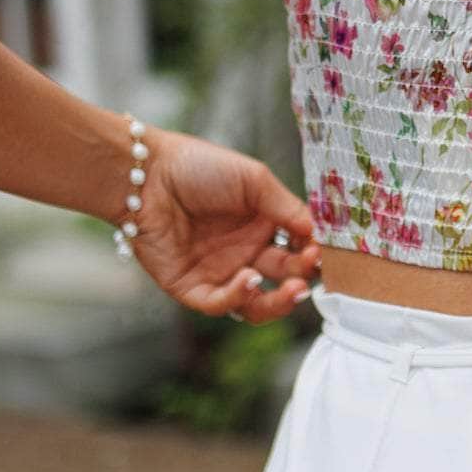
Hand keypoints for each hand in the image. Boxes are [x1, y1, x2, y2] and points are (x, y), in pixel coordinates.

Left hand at [125, 128, 321, 320]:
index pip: (298, 249)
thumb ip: (287, 208)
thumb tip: (318, 234)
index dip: (314, 254)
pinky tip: (248, 278)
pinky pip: (220, 304)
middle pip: (283, 278)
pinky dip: (238, 297)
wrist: (146, 174)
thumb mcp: (254, 180)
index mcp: (262, 226)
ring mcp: (218, 272)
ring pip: (256, 304)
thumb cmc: (198, 167)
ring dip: (278, 302)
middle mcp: (243, 253)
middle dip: (303, 278)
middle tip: (312, 269)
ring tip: (293, 288)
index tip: (325, 251)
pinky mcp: (190, 287)